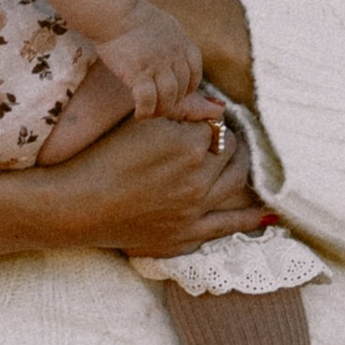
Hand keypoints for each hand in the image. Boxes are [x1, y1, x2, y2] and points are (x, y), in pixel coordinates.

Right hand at [0, 113, 265, 267]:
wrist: (76, 206)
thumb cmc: (103, 157)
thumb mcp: (142, 122)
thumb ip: (181, 111)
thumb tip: (217, 107)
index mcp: (187, 146)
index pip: (219, 129)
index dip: (216, 124)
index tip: (214, 121)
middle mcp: (197, 180)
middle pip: (233, 155)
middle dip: (234, 144)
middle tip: (231, 137)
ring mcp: (194, 212)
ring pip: (236, 185)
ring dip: (242, 170)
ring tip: (242, 160)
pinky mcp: (186, 237)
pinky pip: (229, 227)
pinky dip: (250, 219)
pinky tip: (268, 215)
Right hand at [94, 0, 202, 118]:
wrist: (114, 10)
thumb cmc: (131, 15)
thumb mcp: (162, 24)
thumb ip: (171, 40)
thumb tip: (173, 53)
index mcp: (181, 42)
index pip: (195, 72)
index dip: (188, 87)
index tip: (177, 92)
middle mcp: (174, 55)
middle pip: (183, 88)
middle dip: (173, 102)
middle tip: (158, 106)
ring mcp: (157, 64)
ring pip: (169, 99)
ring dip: (160, 110)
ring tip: (149, 112)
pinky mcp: (138, 73)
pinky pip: (148, 100)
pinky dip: (146, 111)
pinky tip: (139, 113)